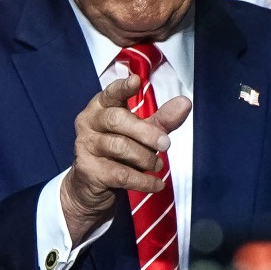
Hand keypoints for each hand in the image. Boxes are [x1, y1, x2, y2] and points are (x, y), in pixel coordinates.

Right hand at [60, 74, 190, 244]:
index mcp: (101, 106)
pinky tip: (156, 184)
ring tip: (158, 164)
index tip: (137, 81)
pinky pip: (120, 174)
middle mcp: (89, 122)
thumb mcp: (141, 133)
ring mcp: (85, 146)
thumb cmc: (118, 153)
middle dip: (145, 132)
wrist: (91, 188)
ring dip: (145, 157)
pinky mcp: (88, 170)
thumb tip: (185, 102)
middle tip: (166, 144)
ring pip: (119, 146)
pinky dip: (143, 180)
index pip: (111, 92)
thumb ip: (162, 119)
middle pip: (117, 120)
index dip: (123, 87)